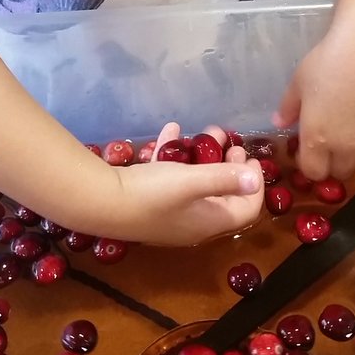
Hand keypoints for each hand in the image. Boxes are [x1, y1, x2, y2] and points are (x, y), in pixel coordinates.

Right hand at [108, 123, 263, 244]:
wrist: (99, 202)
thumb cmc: (151, 193)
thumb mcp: (192, 181)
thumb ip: (225, 178)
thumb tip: (256, 179)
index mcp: (209, 222)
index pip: (246, 209)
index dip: (254, 185)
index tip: (250, 158)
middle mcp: (193, 222)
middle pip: (222, 194)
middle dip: (228, 165)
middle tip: (229, 143)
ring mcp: (170, 213)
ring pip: (196, 183)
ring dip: (203, 157)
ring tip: (204, 132)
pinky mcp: (150, 202)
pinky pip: (171, 178)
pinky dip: (175, 157)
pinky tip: (170, 131)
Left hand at [274, 29, 354, 180]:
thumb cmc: (327, 63)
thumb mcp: (299, 83)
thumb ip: (289, 108)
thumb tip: (280, 123)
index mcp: (317, 138)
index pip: (313, 172)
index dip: (308, 164)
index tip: (305, 150)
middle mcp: (346, 145)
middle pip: (340, 172)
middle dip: (331, 163)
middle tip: (327, 141)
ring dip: (352, 148)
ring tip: (347, 121)